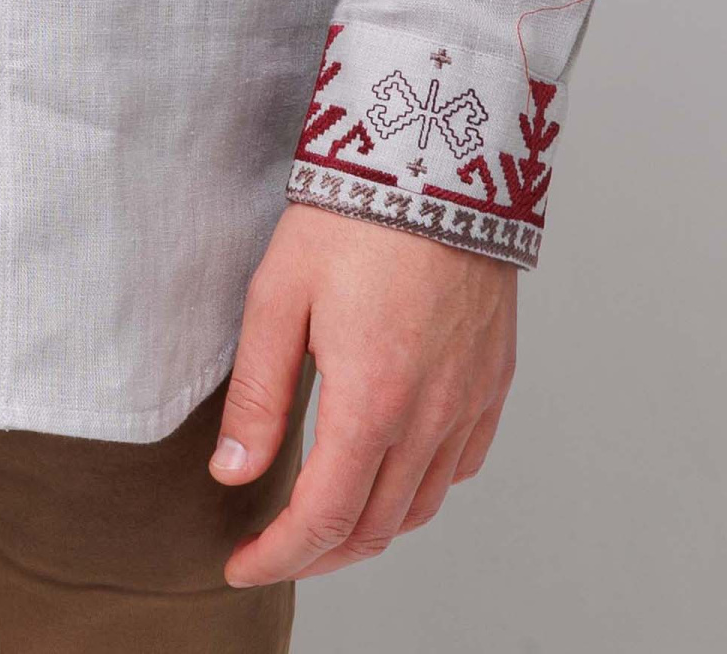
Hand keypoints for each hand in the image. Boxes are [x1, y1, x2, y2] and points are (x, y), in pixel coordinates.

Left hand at [211, 201, 515, 585]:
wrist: (436, 159)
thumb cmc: (352, 216)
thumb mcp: (278, 296)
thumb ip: (258, 395)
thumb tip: (233, 474)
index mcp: (373, 401)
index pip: (325, 518)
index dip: (280, 556)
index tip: (241, 565)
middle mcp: (431, 416)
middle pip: (375, 527)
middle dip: (318, 554)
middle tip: (272, 550)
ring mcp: (470, 401)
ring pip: (421, 506)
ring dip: (370, 529)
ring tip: (324, 522)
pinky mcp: (493, 379)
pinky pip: (462, 465)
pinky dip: (421, 489)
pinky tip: (390, 471)